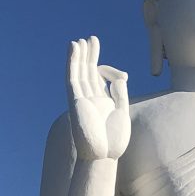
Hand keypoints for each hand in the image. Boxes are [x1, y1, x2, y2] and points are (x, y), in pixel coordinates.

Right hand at [66, 36, 129, 159]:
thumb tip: (120, 77)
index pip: (101, 79)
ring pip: (79, 72)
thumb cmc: (114, 140)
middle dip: (90, 56)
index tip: (120, 73)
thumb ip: (120, 94)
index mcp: (102, 102)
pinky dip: (72, 62)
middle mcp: (90, 99)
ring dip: (80, 56)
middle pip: (88, 72)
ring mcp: (81, 99)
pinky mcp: (74, 100)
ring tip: (81, 40)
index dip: (107, 70)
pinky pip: (72, 77)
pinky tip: (74, 48)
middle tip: (92, 39)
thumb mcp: (122, 112)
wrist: (103, 156)